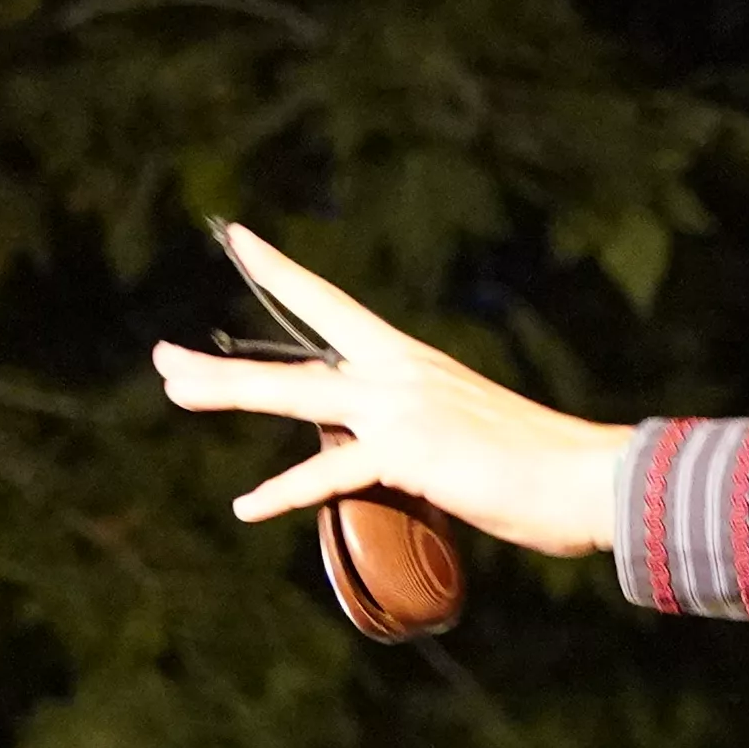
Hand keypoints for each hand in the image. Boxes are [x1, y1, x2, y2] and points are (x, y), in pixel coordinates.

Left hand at [147, 225, 643, 563]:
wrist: (588, 476)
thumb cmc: (538, 466)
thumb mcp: (465, 435)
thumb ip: (419, 437)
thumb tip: (394, 465)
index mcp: (410, 360)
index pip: (330, 305)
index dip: (280, 272)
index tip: (236, 241)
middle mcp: (397, 371)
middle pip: (292, 355)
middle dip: (221, 360)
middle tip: (161, 358)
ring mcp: (400, 407)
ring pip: (293, 392)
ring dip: (226, 391)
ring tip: (173, 390)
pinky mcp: (407, 451)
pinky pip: (328, 471)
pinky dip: (284, 492)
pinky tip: (246, 506)